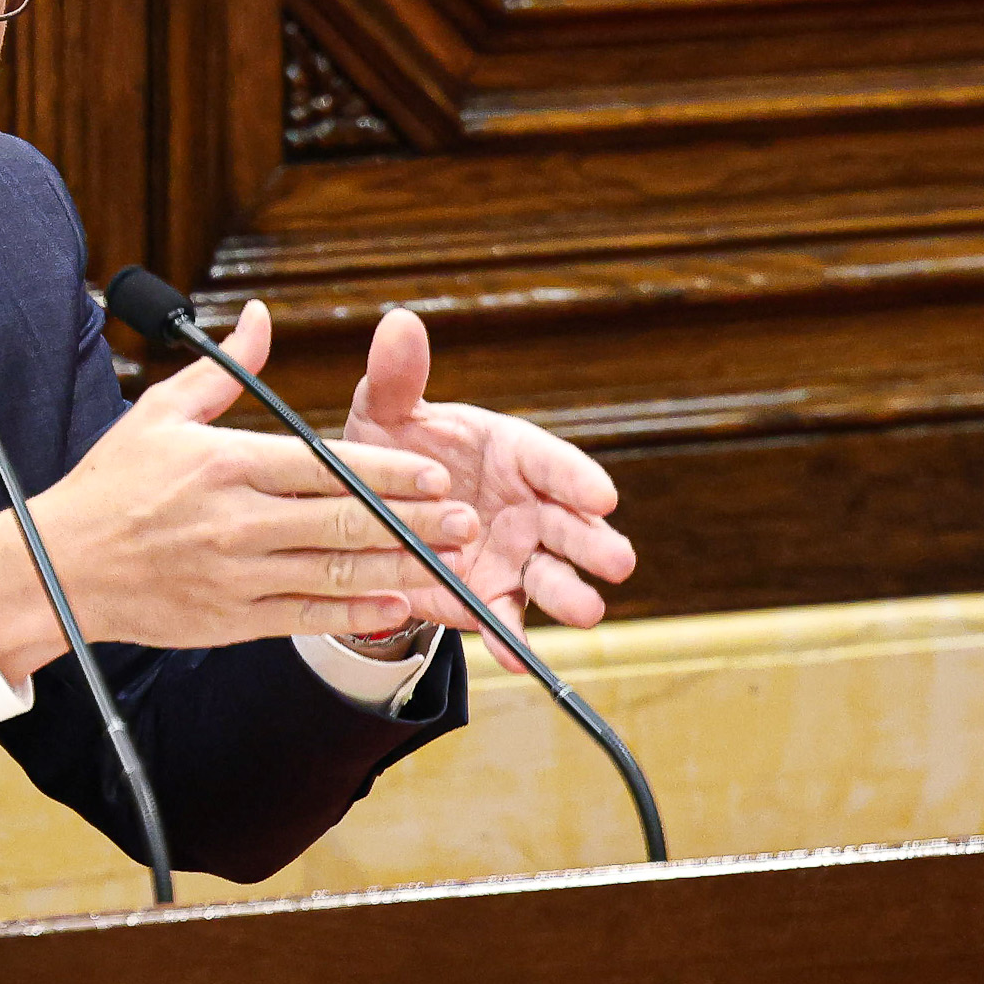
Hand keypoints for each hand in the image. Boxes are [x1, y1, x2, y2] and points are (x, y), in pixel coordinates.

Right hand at [0, 299, 475, 681]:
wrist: (59, 570)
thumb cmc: (109, 487)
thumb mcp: (159, 412)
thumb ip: (222, 367)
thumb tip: (261, 314)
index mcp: (224, 464)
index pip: (323, 465)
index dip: (388, 471)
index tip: (435, 472)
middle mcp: (235, 521)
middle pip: (342, 521)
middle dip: (414, 521)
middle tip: (465, 519)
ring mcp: (235, 576)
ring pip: (333, 572)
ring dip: (398, 568)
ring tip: (448, 563)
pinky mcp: (230, 620)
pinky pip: (305, 618)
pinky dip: (353, 613)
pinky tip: (395, 605)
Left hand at [338, 304, 633, 629]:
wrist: (364, 512)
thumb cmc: (390, 449)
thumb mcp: (385, 412)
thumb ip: (398, 377)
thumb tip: (398, 324)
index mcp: (513, 454)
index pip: (553, 462)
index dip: (577, 478)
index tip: (602, 494)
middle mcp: (526, 507)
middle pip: (570, 525)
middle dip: (594, 543)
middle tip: (619, 560)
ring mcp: (512, 556)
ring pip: (550, 577)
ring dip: (570, 594)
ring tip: (588, 611)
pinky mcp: (487, 597)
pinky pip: (504, 620)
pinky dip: (511, 640)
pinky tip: (518, 659)